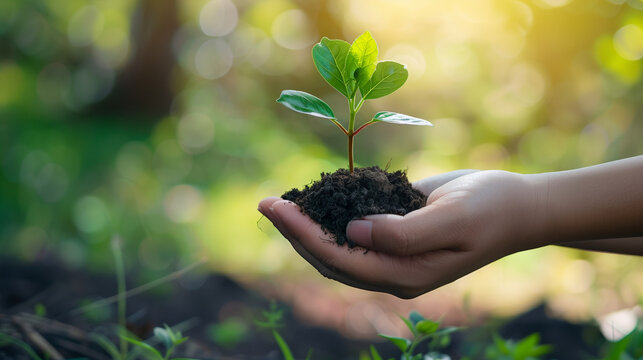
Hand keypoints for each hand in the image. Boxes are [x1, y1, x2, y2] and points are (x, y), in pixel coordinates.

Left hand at [259, 170, 542, 297]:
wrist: (518, 206)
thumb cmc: (491, 209)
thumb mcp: (454, 219)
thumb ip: (405, 232)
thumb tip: (354, 231)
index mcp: (404, 275)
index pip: (341, 259)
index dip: (305, 235)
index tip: (277, 208)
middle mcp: (392, 269)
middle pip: (330, 257)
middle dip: (295, 232)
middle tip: (265, 203)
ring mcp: (392, 253)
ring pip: (337, 246)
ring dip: (306, 226)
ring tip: (278, 202)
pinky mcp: (395, 231)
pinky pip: (354, 229)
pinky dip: (330, 214)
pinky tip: (313, 196)